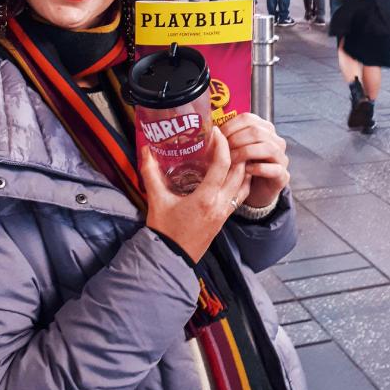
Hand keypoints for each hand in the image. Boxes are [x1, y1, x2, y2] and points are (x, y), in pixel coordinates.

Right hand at [141, 127, 250, 262]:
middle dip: (236, 151)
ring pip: (243, 184)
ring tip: (231, 152)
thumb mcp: (156, 199)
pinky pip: (240, 196)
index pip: (222, 164)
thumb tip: (145, 150)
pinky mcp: (224, 218)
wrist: (171, 258)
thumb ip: (151, 173)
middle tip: (225, 138)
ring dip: (241, 166)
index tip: (216, 131)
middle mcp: (220, 204)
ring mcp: (225, 212)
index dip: (222, 144)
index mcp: (206, 198)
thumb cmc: (164, 231)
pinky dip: (241, 181)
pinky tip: (233, 174)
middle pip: (239, 171)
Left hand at [221, 114, 289, 208]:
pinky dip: (258, 168)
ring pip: (267, 148)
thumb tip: (211, 132)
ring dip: (245, 153)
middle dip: (236, 140)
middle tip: (222, 151)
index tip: (218, 136)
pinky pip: (274, 169)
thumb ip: (227, 138)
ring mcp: (281, 157)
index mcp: (263, 128)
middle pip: (256, 131)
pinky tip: (246, 171)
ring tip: (231, 161)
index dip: (231, 126)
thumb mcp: (234, 149)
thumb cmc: (242, 167)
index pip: (248, 118)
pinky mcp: (283, 175)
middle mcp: (275, 140)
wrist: (255, 190)